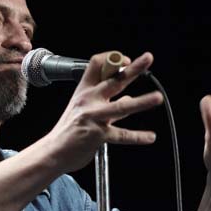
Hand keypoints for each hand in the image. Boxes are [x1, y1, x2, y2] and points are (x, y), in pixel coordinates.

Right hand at [45, 51, 162, 172]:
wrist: (53, 151)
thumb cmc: (69, 130)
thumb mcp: (84, 110)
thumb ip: (107, 104)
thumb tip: (129, 99)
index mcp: (84, 91)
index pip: (96, 64)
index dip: (113, 58)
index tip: (126, 60)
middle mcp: (89, 100)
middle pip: (114, 80)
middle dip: (133, 68)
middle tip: (148, 58)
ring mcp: (93, 117)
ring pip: (121, 108)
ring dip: (141, 102)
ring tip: (157, 98)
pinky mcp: (98, 135)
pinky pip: (122, 135)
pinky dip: (138, 136)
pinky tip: (150, 137)